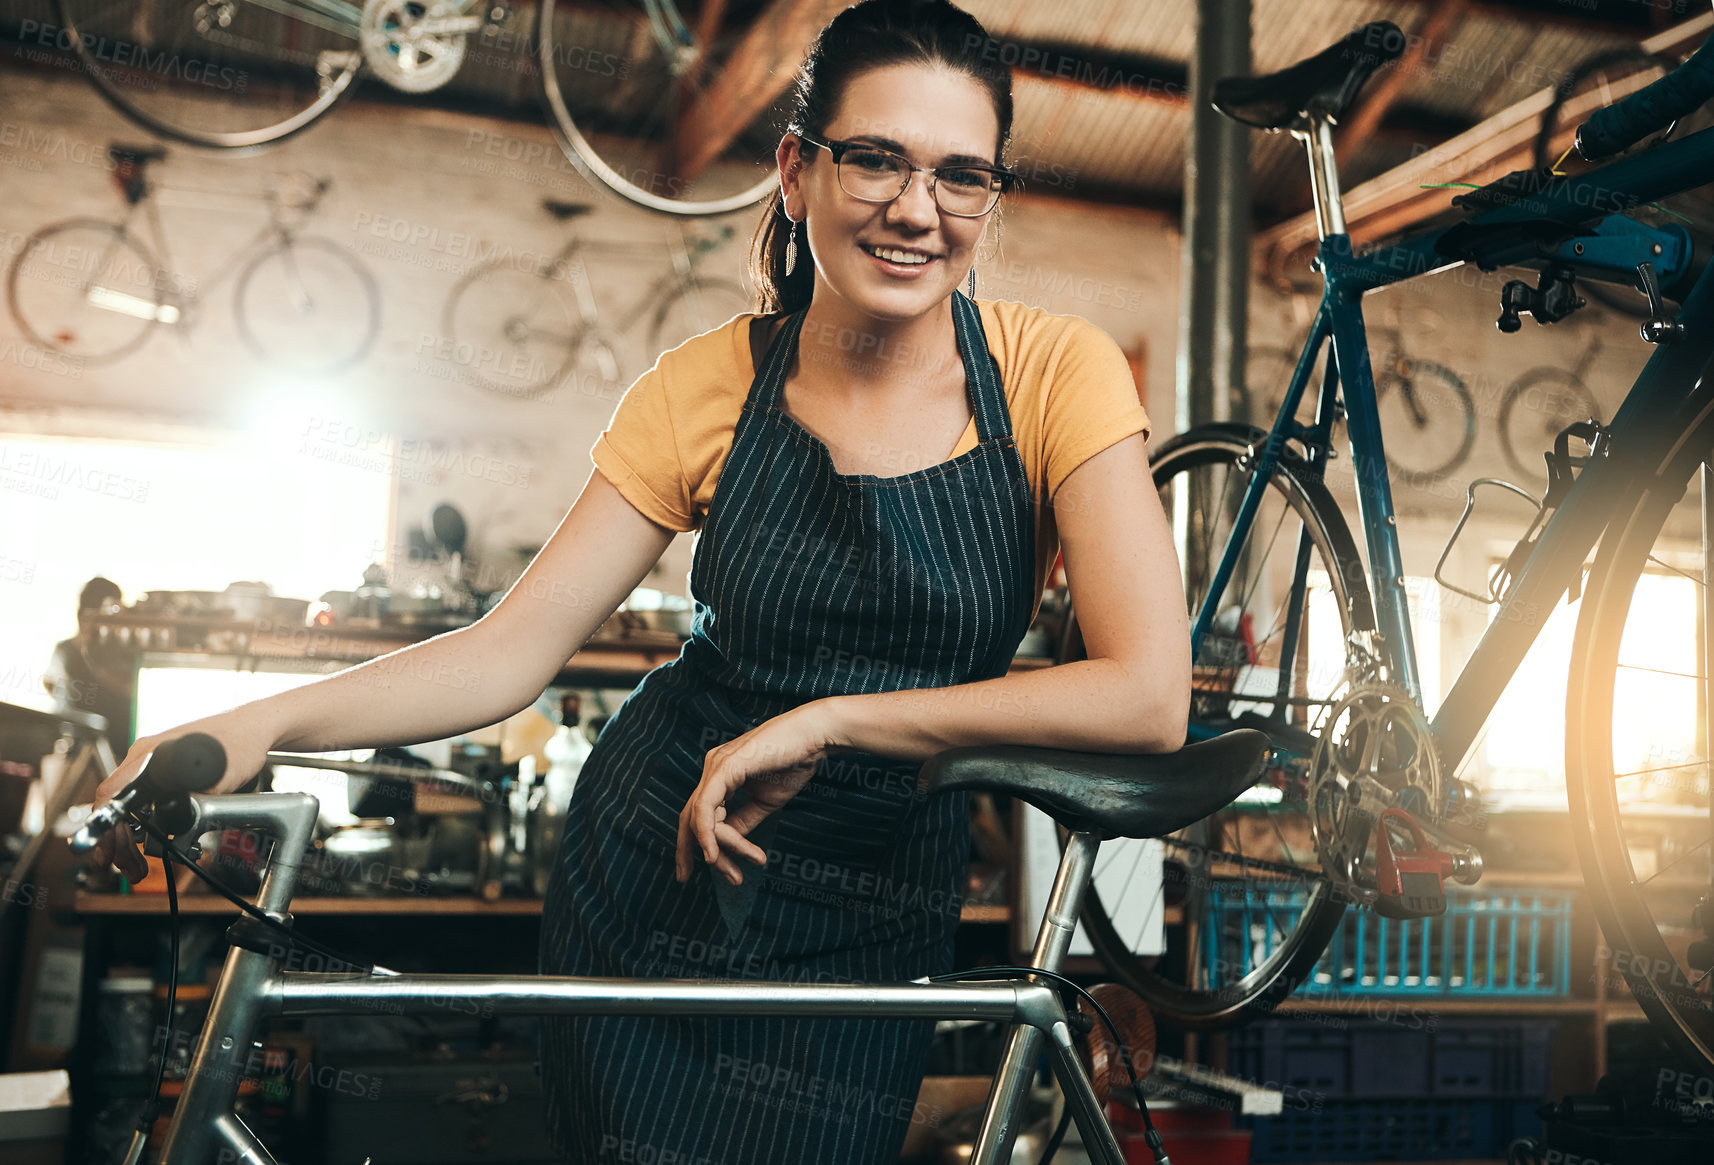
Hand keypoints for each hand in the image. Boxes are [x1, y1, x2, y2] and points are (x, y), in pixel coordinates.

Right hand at [89, 714, 272, 881]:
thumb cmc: (239, 743)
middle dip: (119, 843)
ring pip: (127, 806)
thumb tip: (175, 823)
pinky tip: (148, 842)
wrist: (255, 728)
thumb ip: (192, 801)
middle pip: (115, 805)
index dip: (106, 828)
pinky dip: (141, 824)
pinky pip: (141, 800)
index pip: (111, 794)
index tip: (109, 854)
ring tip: (137, 865)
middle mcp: (143, 756)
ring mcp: (150, 761)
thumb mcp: (218, 779)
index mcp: (148, 754)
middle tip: (131, 869)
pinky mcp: (161, 769)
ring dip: (129, 838)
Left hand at [675, 700, 848, 886]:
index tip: (722, 871)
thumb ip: (744, 820)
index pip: (700, 814)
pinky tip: (712, 856)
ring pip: (699, 819)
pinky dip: (707, 834)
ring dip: (717, 851)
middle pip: (688, 817)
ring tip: (737, 875)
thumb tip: (725, 844)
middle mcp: (712, 768)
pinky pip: (706, 808)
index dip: (701, 844)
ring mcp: (716, 766)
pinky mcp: (725, 768)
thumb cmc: (795, 762)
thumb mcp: (766, 801)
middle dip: (684, 850)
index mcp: (720, 774)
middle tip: (684, 879)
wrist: (815, 737)